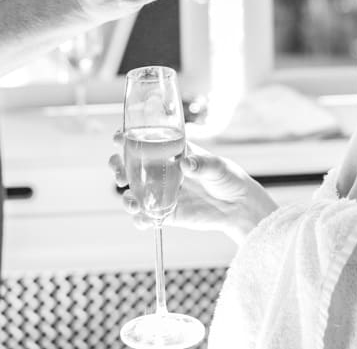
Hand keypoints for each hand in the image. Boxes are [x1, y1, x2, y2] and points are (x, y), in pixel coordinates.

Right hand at [109, 136, 275, 238]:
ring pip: (134, 193)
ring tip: (131, 202)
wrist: (239, 207)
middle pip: (130, 167)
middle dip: (117, 167)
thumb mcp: (218, 167)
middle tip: (118, 173)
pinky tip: (142, 218)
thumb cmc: (229, 178)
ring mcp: (162, 193)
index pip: (144, 141)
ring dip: (126, 197)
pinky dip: (140, 219)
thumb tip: (186, 163)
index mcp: (172, 152)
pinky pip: (147, 217)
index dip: (127, 138)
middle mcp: (162, 172)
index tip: (118, 138)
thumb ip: (203, 165)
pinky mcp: (166, 213)